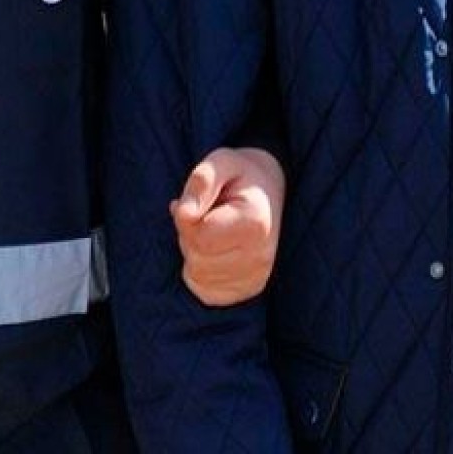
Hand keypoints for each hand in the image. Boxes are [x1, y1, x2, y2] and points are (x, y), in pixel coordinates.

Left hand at [172, 147, 284, 306]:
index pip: (198, 237)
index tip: (203, 201)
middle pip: (197, 259)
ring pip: (197, 276)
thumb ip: (200, 182)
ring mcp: (256, 278)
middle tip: (210, 215)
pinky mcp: (248, 291)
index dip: (188, 218)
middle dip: (191, 236)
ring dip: (195, 253)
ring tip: (214, 231)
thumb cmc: (240, 175)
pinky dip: (200, 272)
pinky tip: (215, 251)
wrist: (269, 192)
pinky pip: (204, 290)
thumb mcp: (220, 162)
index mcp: (256, 225)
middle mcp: (261, 258)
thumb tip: (183, 213)